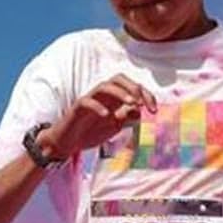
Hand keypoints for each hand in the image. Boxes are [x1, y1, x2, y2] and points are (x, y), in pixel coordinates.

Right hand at [41, 74, 156, 160]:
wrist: (68, 143)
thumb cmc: (91, 132)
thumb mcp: (114, 126)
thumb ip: (126, 117)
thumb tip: (139, 111)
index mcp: (113, 98)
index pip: (131, 87)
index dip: (146, 95)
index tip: (154, 110)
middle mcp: (102, 95)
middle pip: (118, 79)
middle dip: (133, 87)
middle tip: (142, 102)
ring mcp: (89, 99)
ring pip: (104, 86)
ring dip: (120, 93)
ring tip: (131, 103)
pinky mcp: (77, 108)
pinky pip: (87, 101)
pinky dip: (98, 106)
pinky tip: (107, 116)